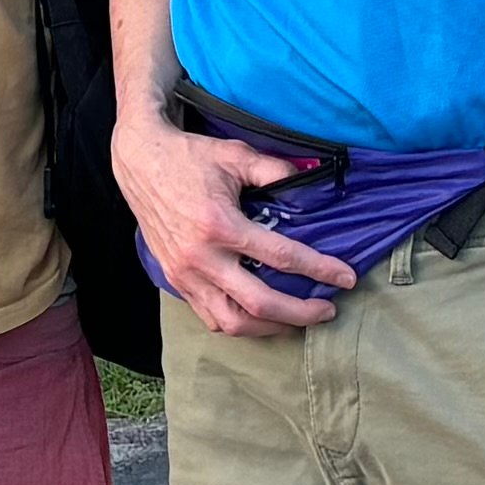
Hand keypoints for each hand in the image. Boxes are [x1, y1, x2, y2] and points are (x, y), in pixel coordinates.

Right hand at [111, 107, 356, 339]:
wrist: (139, 162)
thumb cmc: (189, 157)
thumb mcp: (235, 156)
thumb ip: (275, 171)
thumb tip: (311, 181)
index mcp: (220, 224)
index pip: (281, 257)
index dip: (319, 269)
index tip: (346, 277)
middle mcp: (201, 257)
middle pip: (259, 305)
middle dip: (300, 314)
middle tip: (328, 310)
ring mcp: (185, 273)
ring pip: (231, 322)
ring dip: (269, 328)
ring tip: (295, 321)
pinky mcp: (175, 279)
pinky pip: (208, 316)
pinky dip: (237, 323)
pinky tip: (258, 317)